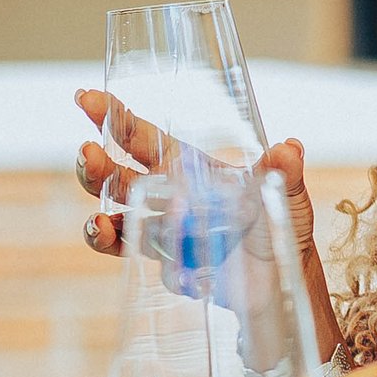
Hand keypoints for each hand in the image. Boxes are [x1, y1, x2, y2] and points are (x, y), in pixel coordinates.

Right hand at [75, 88, 314, 262]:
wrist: (283, 276)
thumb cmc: (281, 224)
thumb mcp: (285, 193)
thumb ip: (284, 172)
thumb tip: (289, 149)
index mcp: (188, 166)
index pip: (141, 136)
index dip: (113, 116)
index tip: (87, 99)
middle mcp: (168, 194)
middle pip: (117, 176)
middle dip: (96, 164)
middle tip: (89, 153)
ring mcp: (162, 228)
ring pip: (116, 217)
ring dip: (101, 218)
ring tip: (99, 221)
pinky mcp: (165, 262)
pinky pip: (132, 254)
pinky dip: (117, 247)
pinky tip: (112, 239)